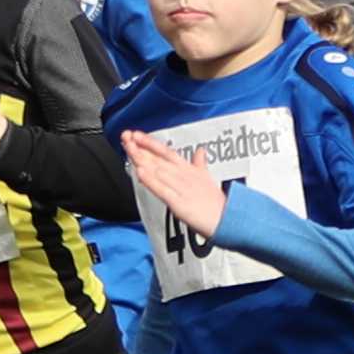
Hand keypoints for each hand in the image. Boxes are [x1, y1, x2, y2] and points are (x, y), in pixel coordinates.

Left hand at [119, 126, 225, 242]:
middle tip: (126, 138)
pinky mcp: (179, 202)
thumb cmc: (216, 203)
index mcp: (189, 170)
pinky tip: (141, 172)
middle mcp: (183, 176)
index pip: (166, 152)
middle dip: (140, 148)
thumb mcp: (208, 178)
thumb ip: (200, 164)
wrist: (228, 219)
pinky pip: (162, 190)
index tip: (136, 135)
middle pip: (158, 159)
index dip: (150, 143)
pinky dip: (151, 181)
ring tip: (129, 149)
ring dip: (142, 160)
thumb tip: (200, 151)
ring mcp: (181, 188)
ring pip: (157, 170)